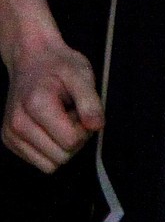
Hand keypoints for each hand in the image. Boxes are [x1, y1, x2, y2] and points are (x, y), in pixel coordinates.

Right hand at [2, 32, 101, 172]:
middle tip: (73, 114)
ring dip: (61, 145)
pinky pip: (38, 161)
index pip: (71, 142)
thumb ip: (90, 102)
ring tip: (61, 119)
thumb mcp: (81, 74)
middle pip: (61, 157)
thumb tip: (97, 126)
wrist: (32, 57)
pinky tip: (50, 125)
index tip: (82, 112)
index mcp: (36, 104)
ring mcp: (11, 134)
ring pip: (49, 165)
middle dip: (74, 139)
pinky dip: (49, 148)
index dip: (85, 130)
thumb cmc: (57, 64)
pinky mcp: (9, 141)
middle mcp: (18, 123)